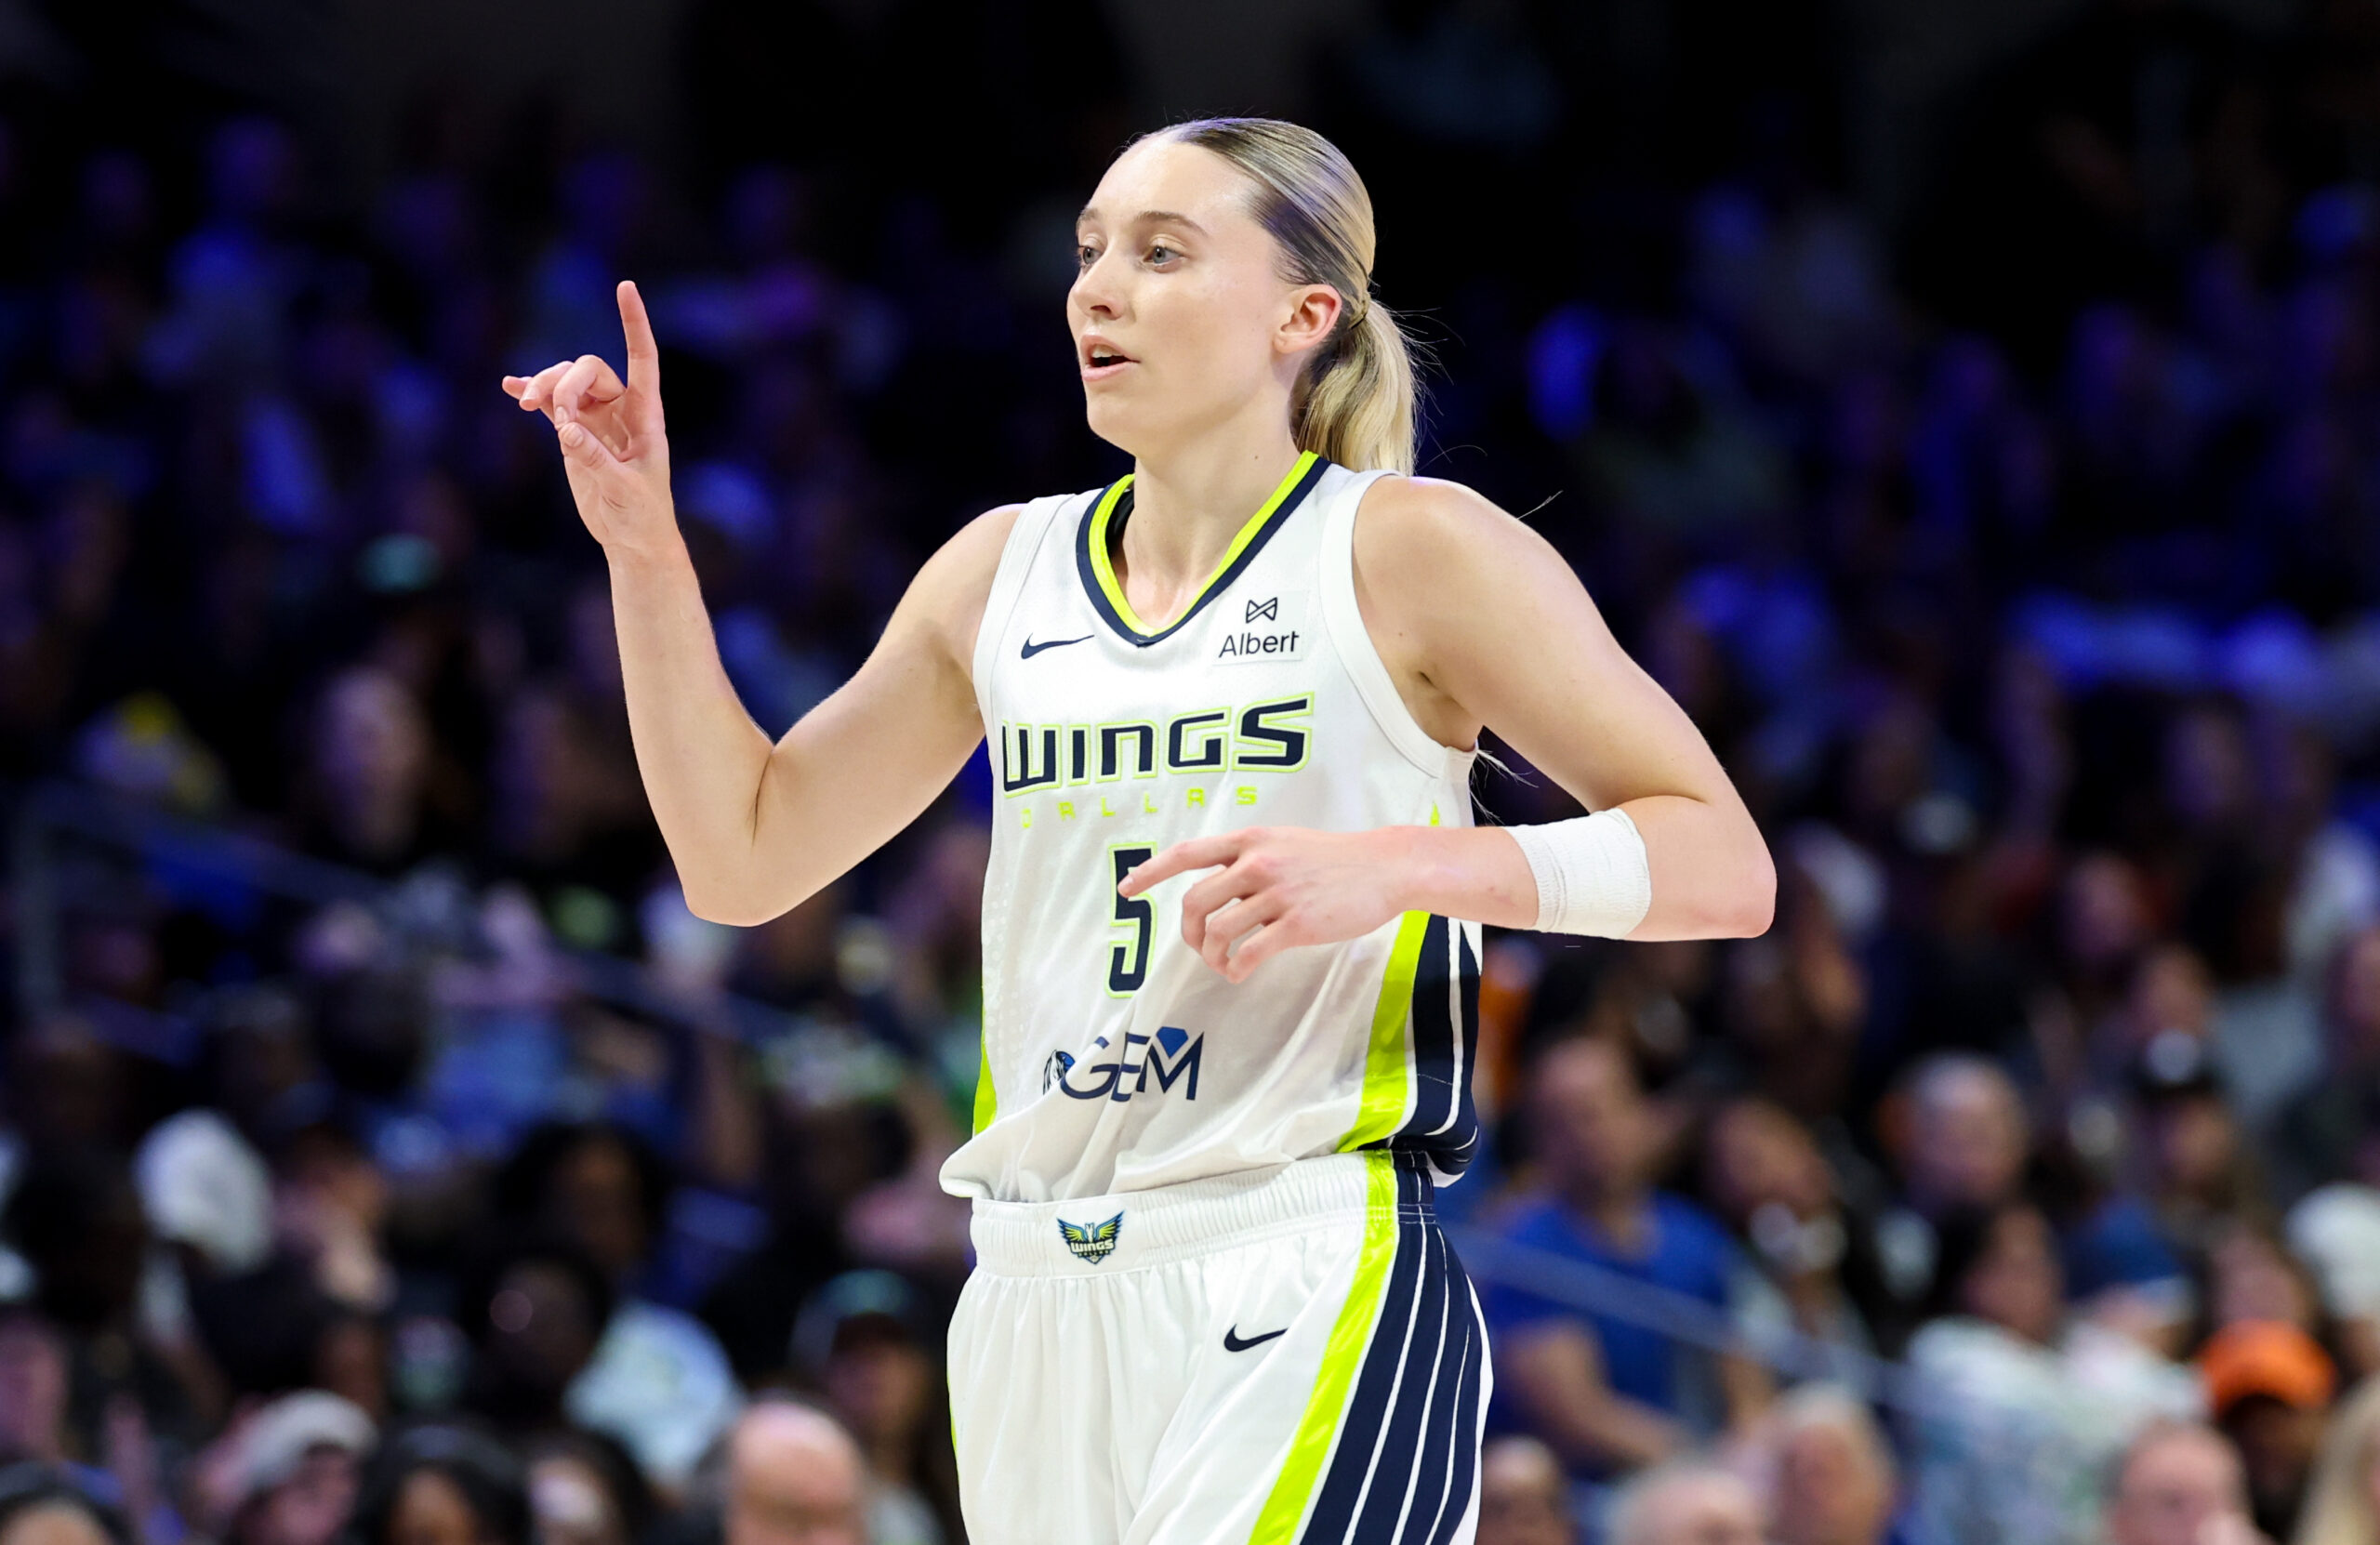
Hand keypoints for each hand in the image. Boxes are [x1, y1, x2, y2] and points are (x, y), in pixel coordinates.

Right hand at [500, 279, 675, 557]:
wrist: (631, 538)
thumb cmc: (642, 515)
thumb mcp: (624, 490)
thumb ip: (595, 459)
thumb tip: (565, 431)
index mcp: (646, 416)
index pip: (643, 359)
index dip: (634, 324)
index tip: (625, 287)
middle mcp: (622, 410)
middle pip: (590, 369)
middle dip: (564, 382)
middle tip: (552, 415)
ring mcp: (595, 419)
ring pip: (566, 382)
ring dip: (543, 385)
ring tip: (524, 403)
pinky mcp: (574, 434)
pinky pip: (549, 404)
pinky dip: (531, 394)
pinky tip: (510, 387)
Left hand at [1120, 825, 1416, 982]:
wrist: (1385, 867)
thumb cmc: (1334, 859)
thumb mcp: (1284, 843)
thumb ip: (1249, 859)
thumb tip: (1215, 886)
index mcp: (1251, 841)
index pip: (1187, 853)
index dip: (1151, 872)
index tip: (1127, 889)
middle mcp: (1258, 863)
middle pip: (1195, 901)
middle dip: (1189, 932)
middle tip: (1200, 947)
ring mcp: (1278, 893)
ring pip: (1219, 931)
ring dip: (1213, 956)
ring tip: (1224, 965)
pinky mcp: (1298, 923)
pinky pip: (1249, 953)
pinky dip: (1236, 969)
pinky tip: (1241, 973)